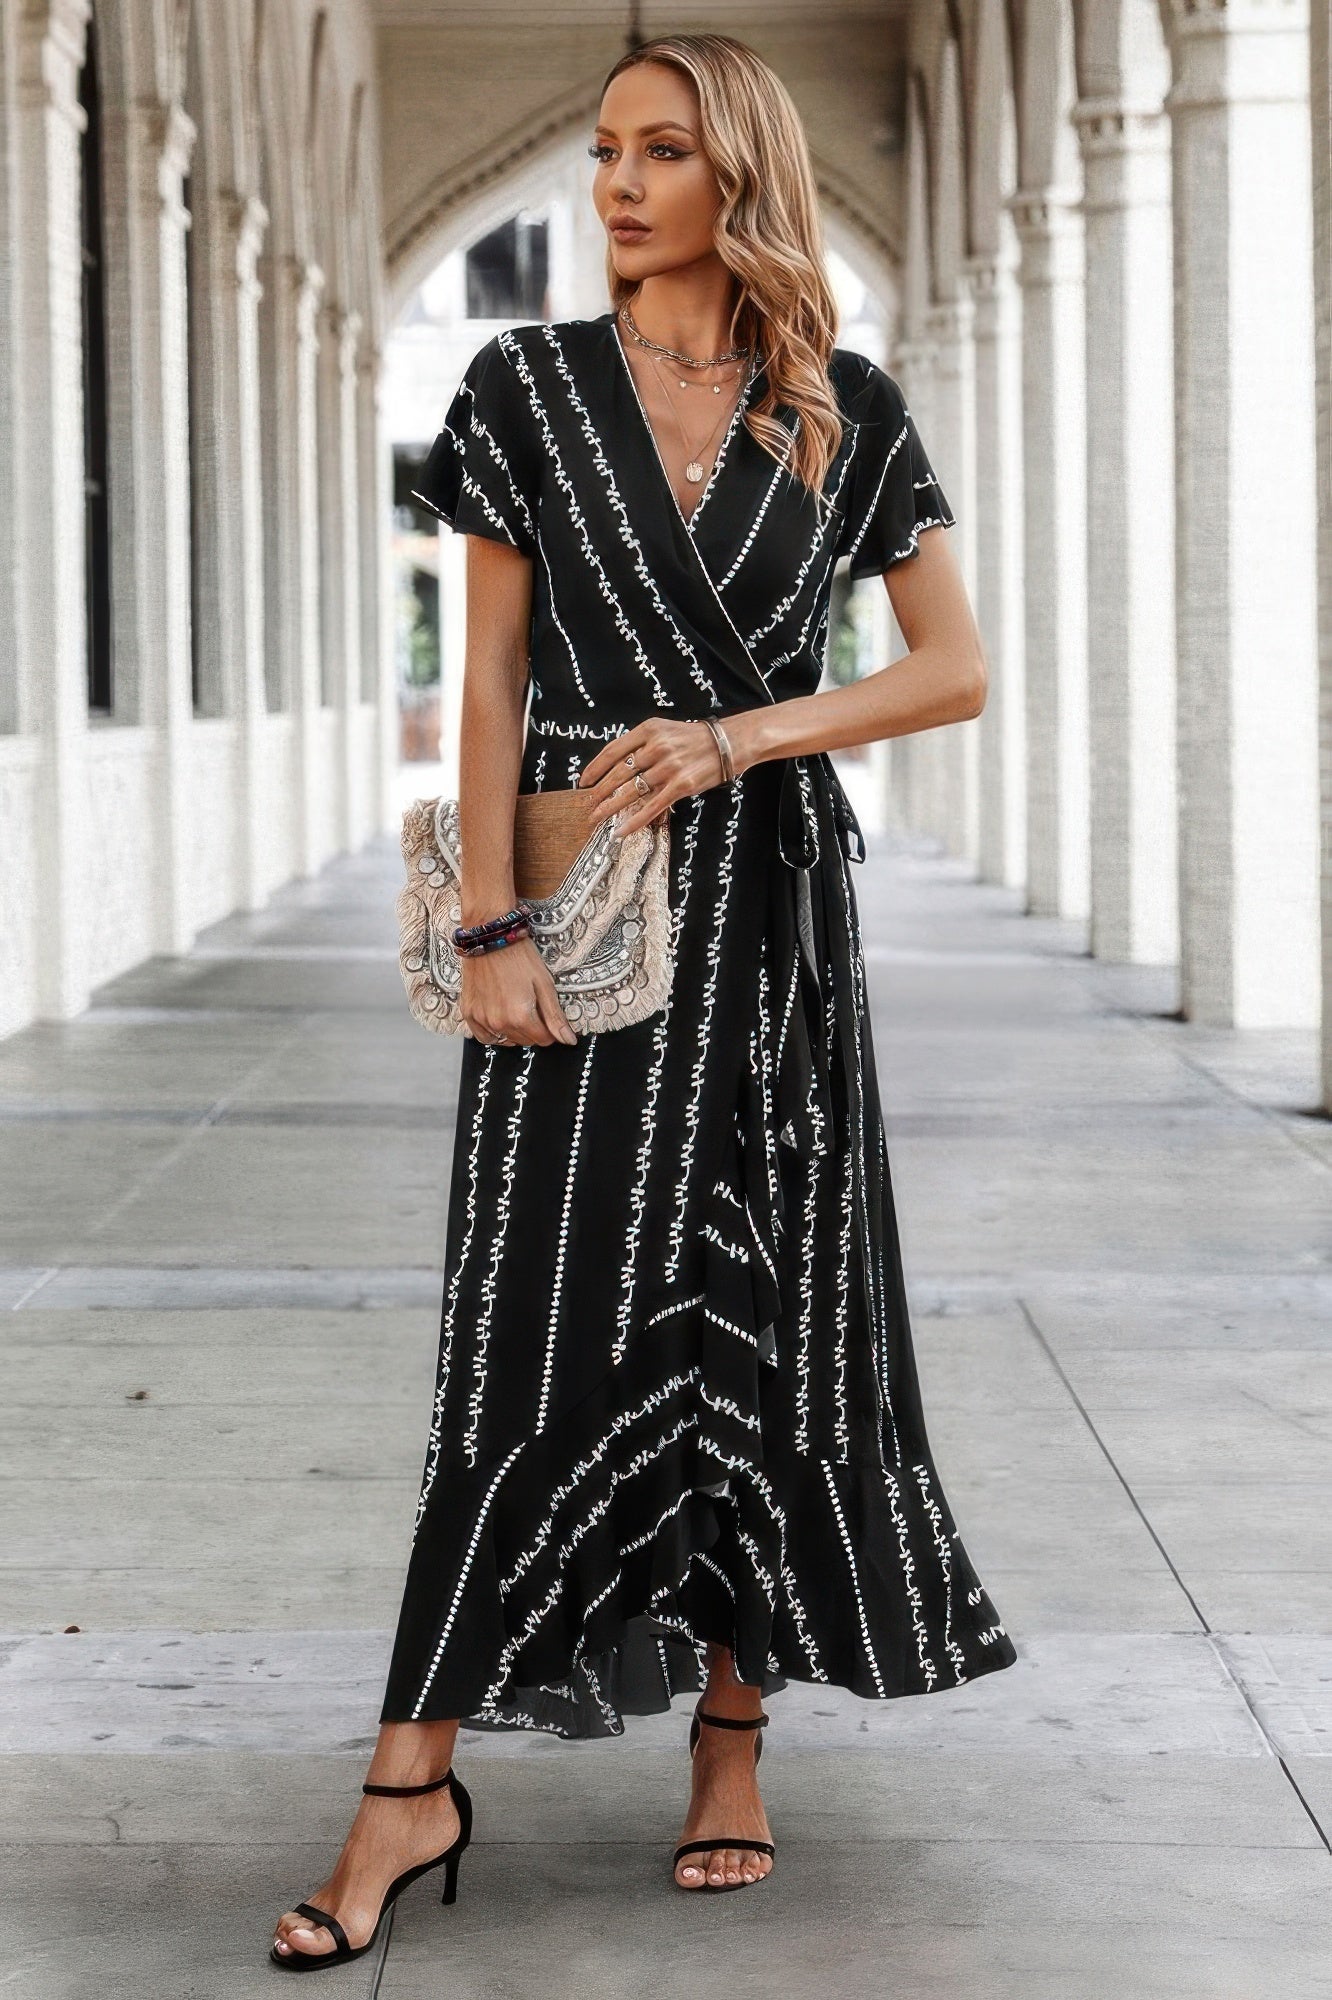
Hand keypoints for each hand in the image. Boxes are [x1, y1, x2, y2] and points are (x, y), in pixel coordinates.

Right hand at [460, 936, 577, 1046]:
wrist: (490, 937)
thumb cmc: (520, 957)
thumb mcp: (544, 984)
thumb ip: (555, 1016)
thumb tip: (569, 1041)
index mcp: (521, 1016)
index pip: (543, 1039)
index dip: (550, 1029)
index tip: (547, 1014)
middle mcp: (499, 1022)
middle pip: (525, 1041)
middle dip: (533, 1029)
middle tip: (532, 1005)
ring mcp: (481, 1018)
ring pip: (506, 1040)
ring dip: (515, 1031)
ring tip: (516, 1008)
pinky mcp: (469, 1012)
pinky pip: (484, 1036)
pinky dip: (494, 1033)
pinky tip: (500, 1018)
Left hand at [578, 717, 734, 838]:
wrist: (729, 743)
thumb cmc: (696, 738)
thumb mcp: (665, 730)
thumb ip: (642, 743)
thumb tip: (618, 765)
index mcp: (649, 730)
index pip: (613, 750)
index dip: (595, 768)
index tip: (584, 781)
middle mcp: (656, 747)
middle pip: (618, 773)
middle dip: (599, 791)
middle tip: (587, 803)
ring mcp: (668, 767)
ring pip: (631, 791)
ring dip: (610, 807)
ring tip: (597, 817)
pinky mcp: (680, 786)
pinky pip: (651, 807)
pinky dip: (634, 821)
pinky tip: (622, 831)